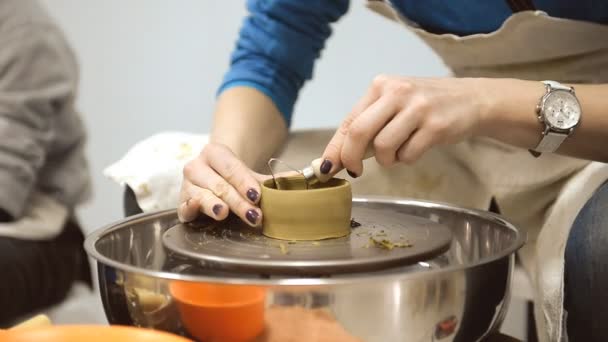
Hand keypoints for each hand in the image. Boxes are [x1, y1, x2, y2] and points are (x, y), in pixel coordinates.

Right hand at [178, 143, 268, 226]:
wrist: (210, 176)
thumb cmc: (232, 178)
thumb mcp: (249, 176)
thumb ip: (272, 180)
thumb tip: (300, 181)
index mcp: (215, 153)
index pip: (232, 168)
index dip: (245, 182)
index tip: (257, 195)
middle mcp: (197, 165)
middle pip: (220, 185)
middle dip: (237, 201)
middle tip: (254, 215)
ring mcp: (187, 184)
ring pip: (201, 195)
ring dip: (214, 205)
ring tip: (223, 213)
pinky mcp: (181, 201)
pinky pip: (183, 206)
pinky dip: (189, 208)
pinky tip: (194, 211)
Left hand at [319, 75, 490, 176]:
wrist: (472, 100)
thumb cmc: (425, 106)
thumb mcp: (393, 105)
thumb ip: (367, 126)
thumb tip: (336, 159)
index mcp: (380, 86)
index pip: (349, 121)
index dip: (335, 148)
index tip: (325, 168)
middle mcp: (397, 92)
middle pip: (360, 132)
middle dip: (351, 158)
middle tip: (355, 172)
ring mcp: (418, 108)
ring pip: (384, 147)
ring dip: (387, 160)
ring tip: (398, 152)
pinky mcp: (436, 126)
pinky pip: (408, 155)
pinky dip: (407, 159)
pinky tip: (417, 147)